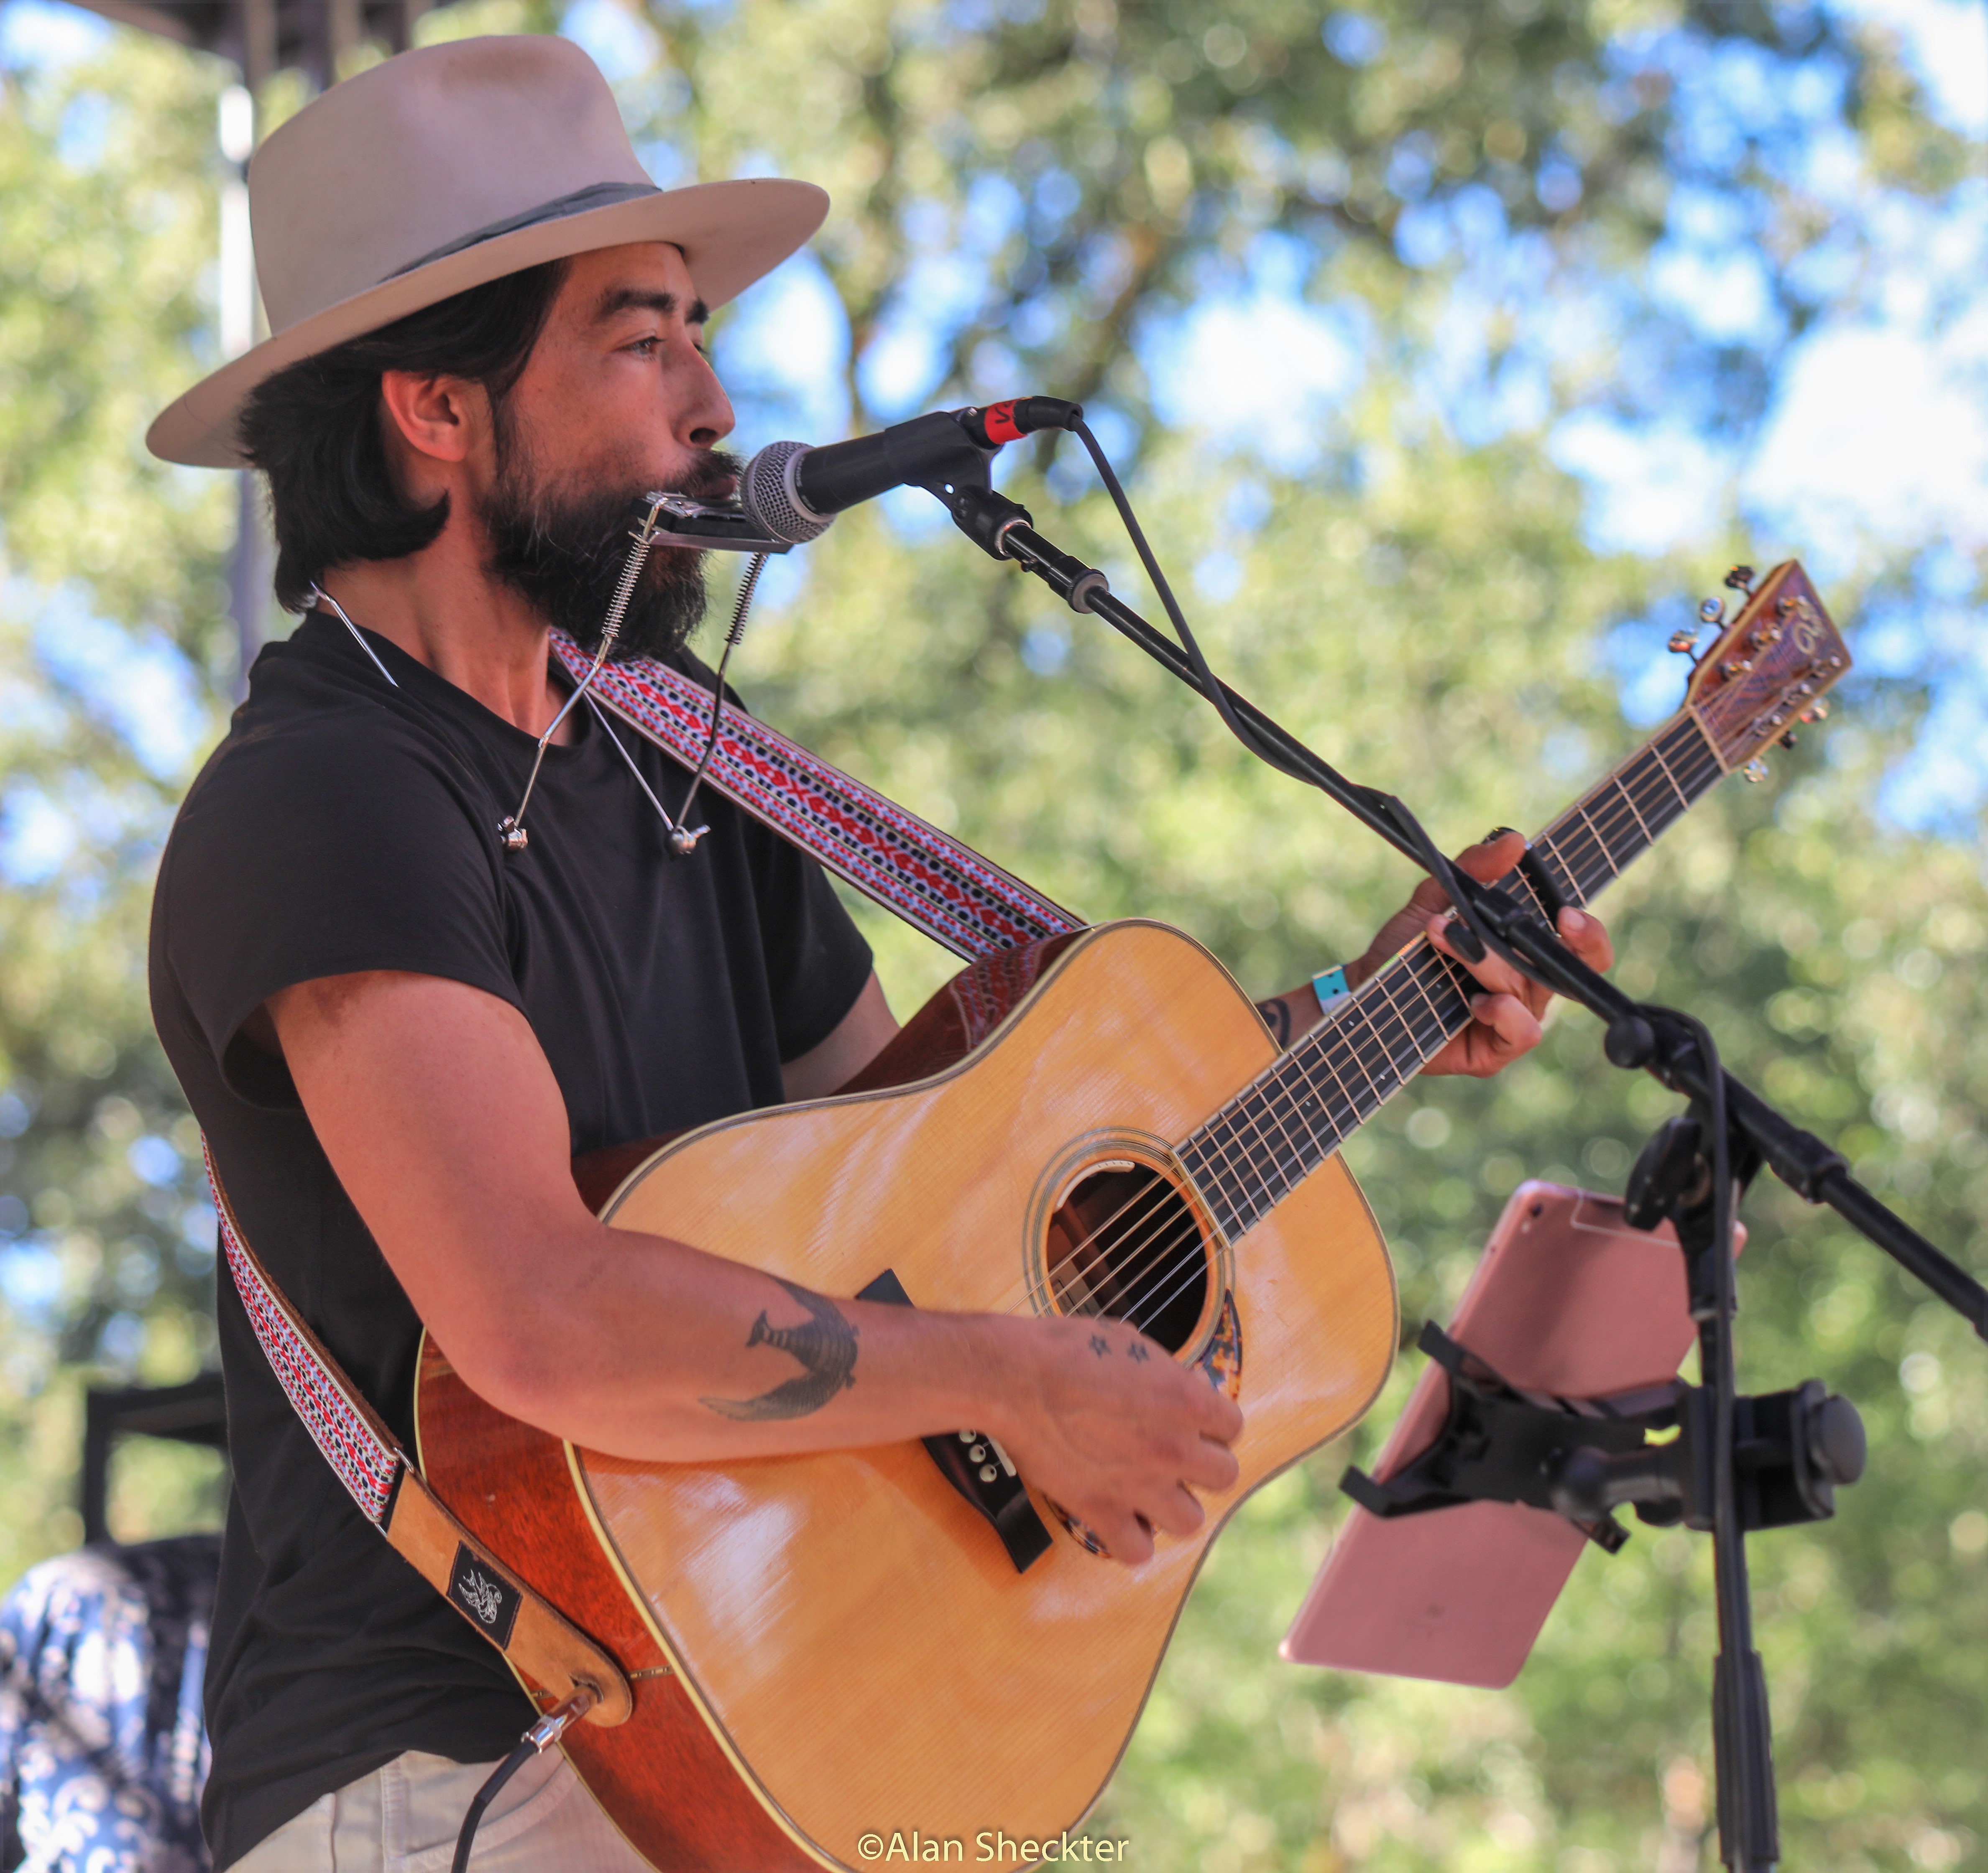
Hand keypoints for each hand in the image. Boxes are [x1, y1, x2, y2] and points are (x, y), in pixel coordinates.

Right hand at [983, 1314, 1243, 1565]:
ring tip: (1150, 1492)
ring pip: (1191, 1521)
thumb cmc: (1066, 1350)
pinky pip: (1137, 1552)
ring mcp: (1139, 1484)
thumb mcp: (1130, 1343)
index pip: (1232, 1427)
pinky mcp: (1100, 1510)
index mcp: (1186, 1399)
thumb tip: (1182, 1391)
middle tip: (1173, 1456)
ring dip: (1173, 1507)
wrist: (1013, 1377)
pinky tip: (1120, 1520)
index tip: (1190, 1422)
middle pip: (1224, 1476)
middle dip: (1201, 1466)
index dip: (1210, 1424)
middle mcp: (1173, 1446)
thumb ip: (1166, 1375)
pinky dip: (1131, 1541)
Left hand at [1353, 829, 1614, 1078]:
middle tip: (1561, 921)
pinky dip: (1505, 1012)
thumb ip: (1472, 870)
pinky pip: (1523, 1032)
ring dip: (1495, 964)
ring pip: (1533, 991)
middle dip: (1580, 945)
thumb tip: (1511, 840)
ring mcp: (1513, 1020)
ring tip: (1449, 944)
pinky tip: (1479, 1001)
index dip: (1587, 932)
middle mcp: (1527, 988)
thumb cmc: (1405, 948)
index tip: (1568, 912)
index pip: (1578, 945)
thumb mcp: (1433, 901)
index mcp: (1524, 954)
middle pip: (1575, 971)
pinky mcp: (1494, 1050)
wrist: (1364, 989)